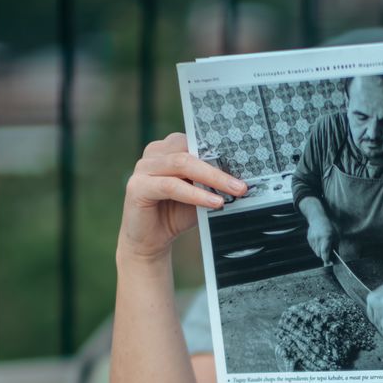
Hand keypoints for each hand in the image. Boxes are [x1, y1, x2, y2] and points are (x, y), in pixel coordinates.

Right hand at [119, 133, 246, 260]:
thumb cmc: (177, 214)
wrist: (152, 241)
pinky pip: (171, 186)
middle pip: (191, 151)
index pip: (197, 141)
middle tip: (242, 184)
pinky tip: (213, 203)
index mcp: (170, 148)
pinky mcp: (136, 186)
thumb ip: (214, 183)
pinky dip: (195, 194)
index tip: (245, 165)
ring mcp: (143, 167)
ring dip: (211, 179)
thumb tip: (243, 178)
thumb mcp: (201, 195)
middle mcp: (155, 152)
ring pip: (182, 164)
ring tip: (233, 192)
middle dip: (220, 167)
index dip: (221, 152)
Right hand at [307, 216, 337, 265]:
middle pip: (319, 254)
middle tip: (328, 255)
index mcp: (326, 238)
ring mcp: (312, 239)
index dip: (327, 260)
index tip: (330, 263)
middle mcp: (318, 239)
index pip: (325, 252)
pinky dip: (316, 247)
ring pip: (316, 251)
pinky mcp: (309, 239)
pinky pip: (313, 247)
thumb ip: (335, 246)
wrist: (317, 218)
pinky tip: (319, 241)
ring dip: (320, 251)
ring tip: (324, 244)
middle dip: (324, 256)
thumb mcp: (336, 235)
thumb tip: (336, 257)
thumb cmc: (329, 226)